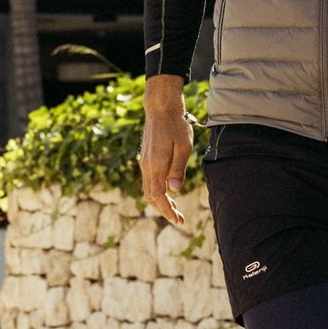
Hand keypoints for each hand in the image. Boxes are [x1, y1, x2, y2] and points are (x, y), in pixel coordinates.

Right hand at [140, 75, 191, 224]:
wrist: (160, 108)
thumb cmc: (175, 126)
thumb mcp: (183, 147)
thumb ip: (178, 169)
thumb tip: (175, 190)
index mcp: (155, 165)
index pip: (159, 196)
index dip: (167, 210)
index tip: (178, 220)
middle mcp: (146, 166)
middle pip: (151, 196)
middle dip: (164, 210)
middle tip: (179, 219)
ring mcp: (144, 163)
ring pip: (149, 190)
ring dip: (160, 202)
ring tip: (175, 209)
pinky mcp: (146, 159)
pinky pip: (149, 181)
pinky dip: (158, 192)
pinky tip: (168, 193)